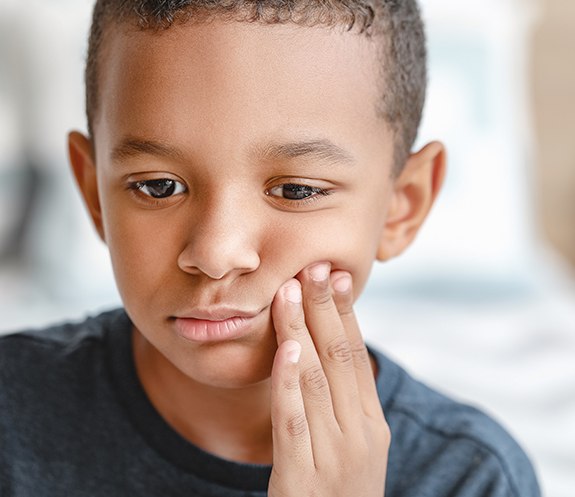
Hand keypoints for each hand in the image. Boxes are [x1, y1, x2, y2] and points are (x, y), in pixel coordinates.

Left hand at [269, 262, 389, 496]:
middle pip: (340, 358)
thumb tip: (321, 349)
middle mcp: (358, 434)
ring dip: (301, 331)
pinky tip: (285, 350)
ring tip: (290, 290)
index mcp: (371, 422)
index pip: (357, 355)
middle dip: (325, 308)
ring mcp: (334, 456)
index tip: (336, 276)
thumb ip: (341, 401)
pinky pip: (293, 422)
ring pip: (316, 380)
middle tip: (315, 266)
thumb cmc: (338, 489)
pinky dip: (289, 383)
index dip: (346, 313)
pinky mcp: (302, 480)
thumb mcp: (351, 444)